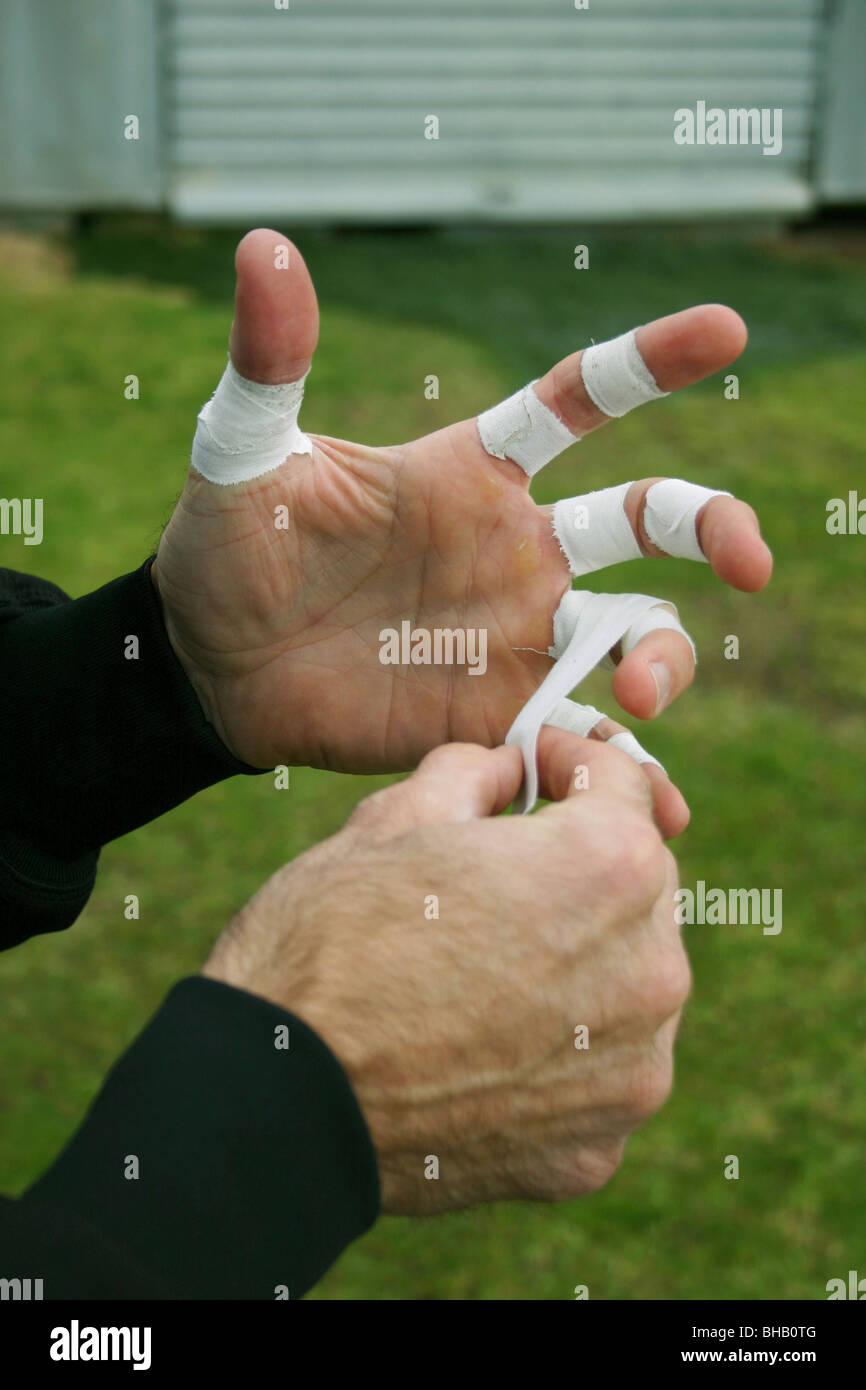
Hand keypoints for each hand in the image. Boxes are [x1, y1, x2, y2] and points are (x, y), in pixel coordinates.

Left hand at [153, 229, 771, 799]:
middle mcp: (515, 549)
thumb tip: (263, 245)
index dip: (652, 364)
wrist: (208, 668)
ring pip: (635, 635)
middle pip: (646, 524)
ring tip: (639, 700)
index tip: (726, 330)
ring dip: (665, 662)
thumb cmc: (228, 549)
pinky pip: (581, 734)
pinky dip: (624, 767)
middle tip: (747, 561)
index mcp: (472, 472)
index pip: (581, 403)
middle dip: (710, 529)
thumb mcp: (243, 453)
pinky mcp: (495, 714)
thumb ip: (269, 361)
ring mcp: (513, 636)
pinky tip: (655, 810)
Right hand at [202, 735, 690, 1214]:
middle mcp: (650, 971)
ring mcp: (631, 1072)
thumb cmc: (324, 947)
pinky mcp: (598, 1146)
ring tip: (487, 967)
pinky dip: (557, 1051)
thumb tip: (507, 771)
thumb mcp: (390, 820)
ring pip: (628, 984)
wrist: (274, 1106)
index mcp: (608, 868)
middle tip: (499, 871)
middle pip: (639, 888)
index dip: (569, 761)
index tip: (532, 769)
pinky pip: (597, 1073)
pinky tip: (483, 1046)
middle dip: (580, 866)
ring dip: (580, 961)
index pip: (624, 783)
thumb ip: (474, 773)